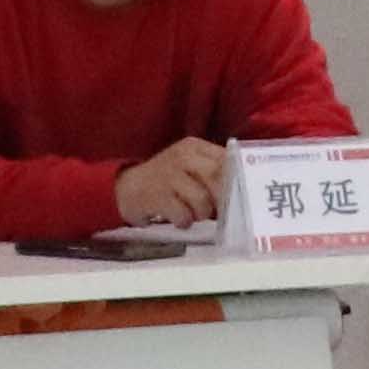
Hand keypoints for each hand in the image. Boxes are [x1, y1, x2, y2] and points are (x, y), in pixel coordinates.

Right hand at [111, 138, 230, 228]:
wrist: (126, 188)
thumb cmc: (166, 180)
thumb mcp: (188, 166)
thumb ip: (213, 171)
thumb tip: (243, 189)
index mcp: (193, 147)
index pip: (225, 158)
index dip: (236, 178)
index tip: (240, 194)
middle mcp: (181, 156)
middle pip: (216, 176)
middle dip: (222, 199)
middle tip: (219, 211)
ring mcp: (167, 175)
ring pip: (201, 199)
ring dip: (202, 214)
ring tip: (194, 215)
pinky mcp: (155, 195)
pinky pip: (182, 214)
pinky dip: (184, 221)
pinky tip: (179, 219)